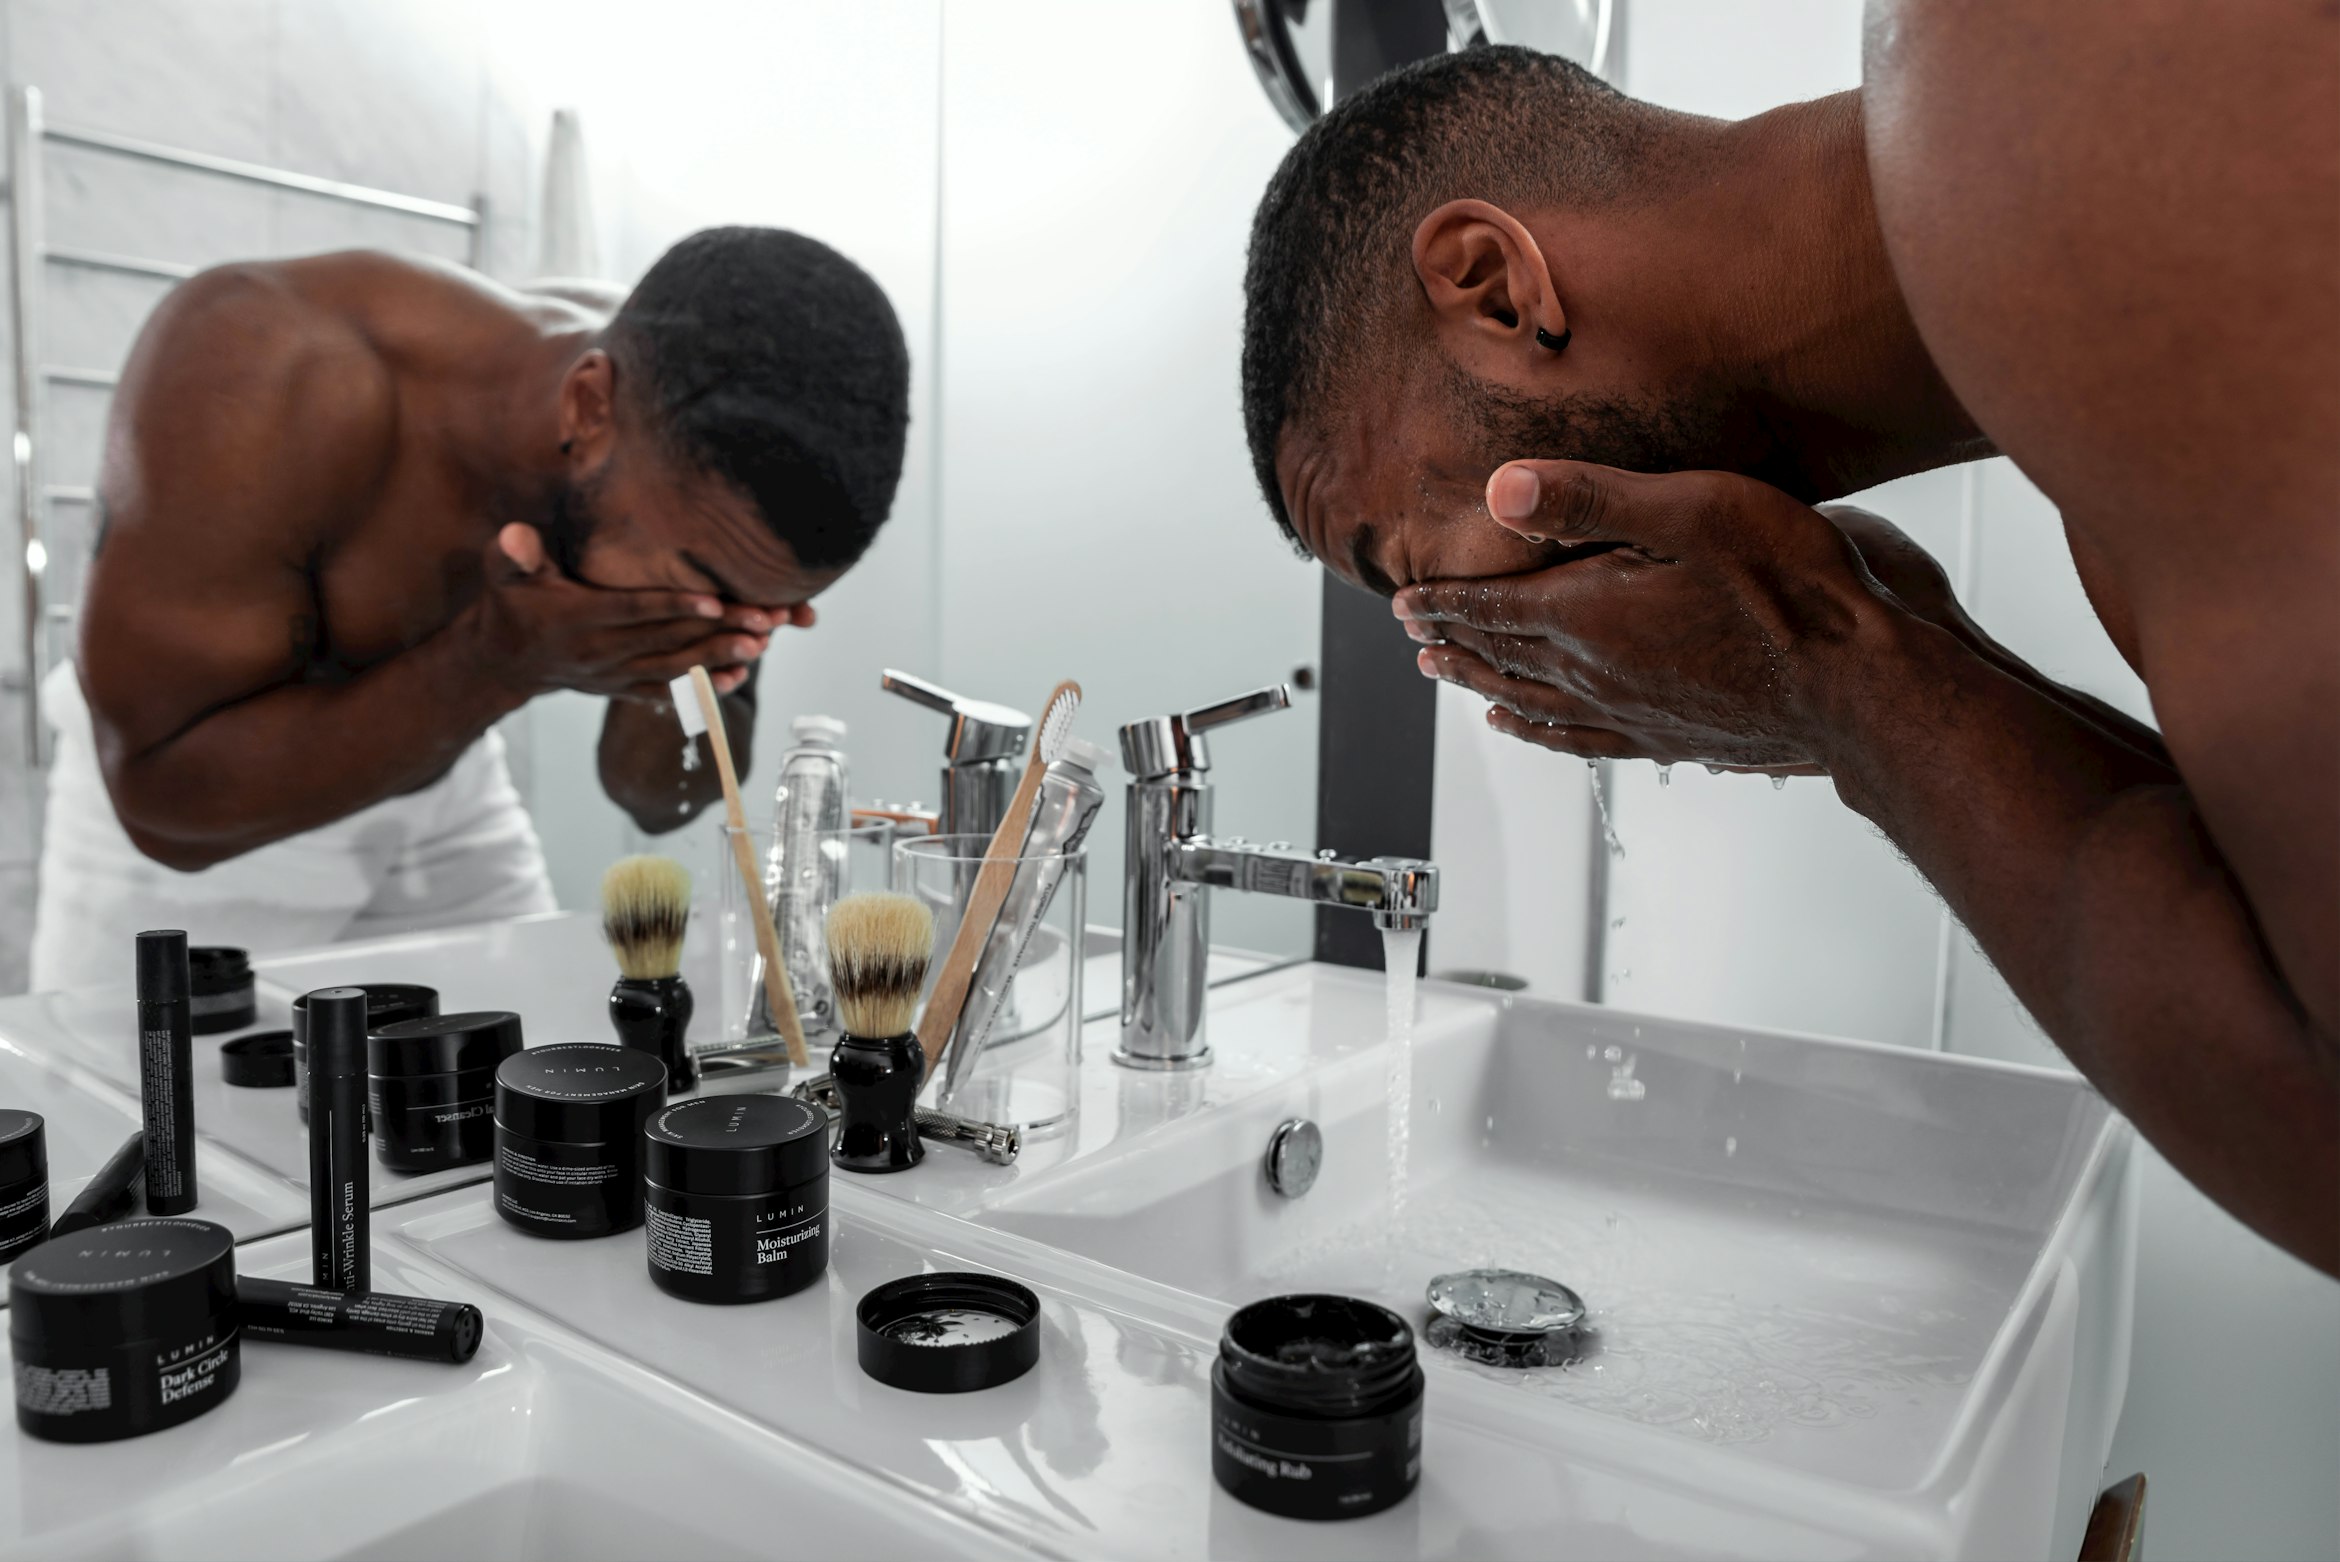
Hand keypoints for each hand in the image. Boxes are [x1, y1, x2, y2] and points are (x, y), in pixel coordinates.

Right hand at [468, 525, 774, 699]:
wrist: (503, 663)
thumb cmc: (511, 605)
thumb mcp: (503, 576)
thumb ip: (514, 555)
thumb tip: (516, 535)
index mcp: (575, 618)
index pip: (630, 611)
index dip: (671, 605)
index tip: (714, 600)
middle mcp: (598, 652)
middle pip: (665, 640)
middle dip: (715, 629)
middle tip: (762, 618)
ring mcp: (612, 675)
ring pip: (673, 668)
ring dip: (718, 658)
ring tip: (761, 645)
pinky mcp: (622, 689)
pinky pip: (666, 693)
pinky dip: (701, 688)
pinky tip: (738, 678)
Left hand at [1394, 462, 1906, 770]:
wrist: (1862, 686)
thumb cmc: (1794, 591)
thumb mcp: (1691, 512)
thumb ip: (1591, 500)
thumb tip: (1500, 490)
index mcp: (1591, 618)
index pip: (1492, 609)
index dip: (1444, 602)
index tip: (1404, 601)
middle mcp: (1598, 674)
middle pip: (1501, 657)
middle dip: (1451, 640)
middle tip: (1412, 634)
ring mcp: (1633, 712)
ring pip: (1531, 702)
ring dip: (1481, 684)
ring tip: (1447, 678)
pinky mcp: (1670, 736)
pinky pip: (1579, 740)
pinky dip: (1538, 732)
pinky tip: (1529, 730)